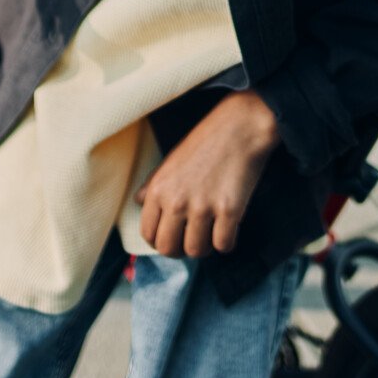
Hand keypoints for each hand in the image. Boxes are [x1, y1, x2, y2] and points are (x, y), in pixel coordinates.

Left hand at [135, 89, 281, 257]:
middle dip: (180, 251)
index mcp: (159, 189)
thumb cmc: (205, 141)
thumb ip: (153, 184)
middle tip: (191, 241)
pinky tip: (229, 229)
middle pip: (169, 248)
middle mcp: (176, 201)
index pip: (148, 233)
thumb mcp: (171, 160)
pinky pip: (223, 244)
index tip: (171, 239)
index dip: (159, 241)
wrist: (240, 126)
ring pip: (197, 251)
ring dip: (205, 247)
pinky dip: (227, 242)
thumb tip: (137, 202)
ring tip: (211, 235)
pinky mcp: (229, 210)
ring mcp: (203, 207)